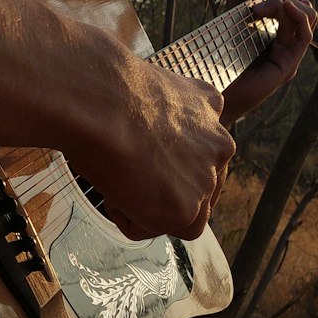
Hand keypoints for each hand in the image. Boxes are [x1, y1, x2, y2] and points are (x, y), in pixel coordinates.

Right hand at [65, 48, 234, 241]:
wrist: (98, 100)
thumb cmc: (106, 89)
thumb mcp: (147, 91)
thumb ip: (162, 117)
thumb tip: (143, 135)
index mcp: (210, 108)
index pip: (199, 150)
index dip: (167, 161)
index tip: (143, 156)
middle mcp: (219, 146)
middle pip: (195, 187)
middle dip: (165, 190)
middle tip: (129, 175)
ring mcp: (204, 182)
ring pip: (174, 214)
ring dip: (143, 204)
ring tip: (117, 177)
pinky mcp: (182, 211)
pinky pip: (143, 227)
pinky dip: (121, 215)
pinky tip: (110, 184)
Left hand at [220, 0, 316, 125]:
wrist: (214, 87)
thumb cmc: (217, 57)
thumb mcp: (228, 18)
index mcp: (271, 35)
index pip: (289, 9)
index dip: (274, 0)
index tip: (253, 5)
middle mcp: (283, 45)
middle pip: (300, 12)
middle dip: (280, 2)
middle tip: (256, 10)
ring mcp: (287, 56)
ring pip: (306, 20)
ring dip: (291, 7)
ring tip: (269, 9)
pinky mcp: (288, 66)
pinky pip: (305, 35)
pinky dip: (301, 17)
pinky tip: (288, 6)